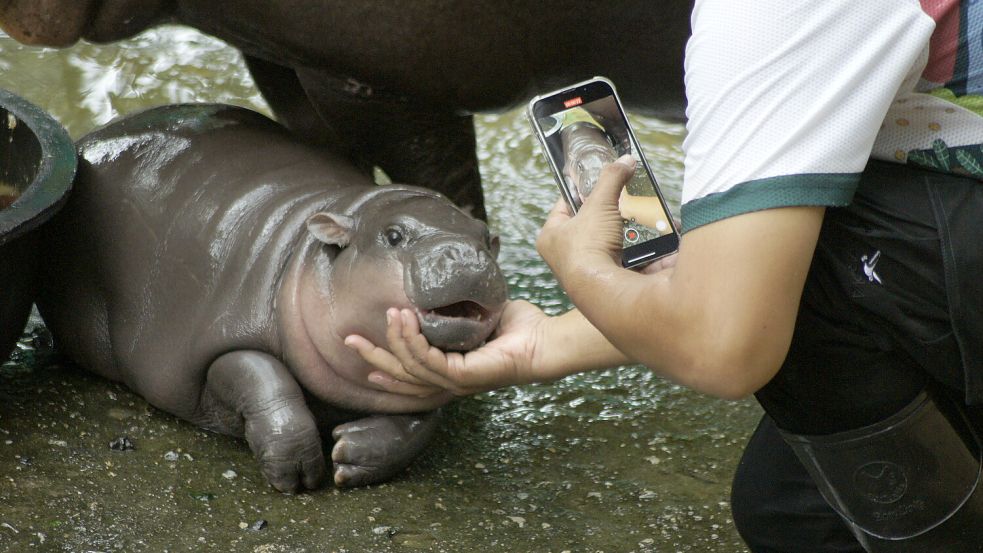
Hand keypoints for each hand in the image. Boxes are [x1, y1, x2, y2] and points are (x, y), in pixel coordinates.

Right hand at [344, 300, 549, 396]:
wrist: (546, 340)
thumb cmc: (519, 329)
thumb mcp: (479, 316)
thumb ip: (457, 310)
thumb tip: (440, 290)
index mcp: (451, 372)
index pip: (408, 374)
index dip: (382, 364)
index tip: (361, 347)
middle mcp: (450, 382)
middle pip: (401, 377)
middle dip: (373, 357)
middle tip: (348, 339)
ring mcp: (457, 382)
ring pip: (411, 366)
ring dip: (395, 339)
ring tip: (389, 314)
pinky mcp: (465, 377)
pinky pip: (428, 360)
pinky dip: (412, 340)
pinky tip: (405, 319)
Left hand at [537, 154, 635, 285]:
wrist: (601, 290)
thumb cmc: (586, 249)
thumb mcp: (599, 204)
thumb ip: (611, 179)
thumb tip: (625, 161)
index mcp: (550, 236)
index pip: (564, 205)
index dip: (581, 191)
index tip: (596, 182)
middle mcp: (564, 256)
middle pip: (591, 225)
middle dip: (612, 214)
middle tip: (625, 202)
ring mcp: (587, 271)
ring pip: (612, 243)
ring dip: (629, 232)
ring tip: (643, 219)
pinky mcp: (608, 282)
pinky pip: (628, 261)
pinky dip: (642, 251)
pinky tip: (655, 240)